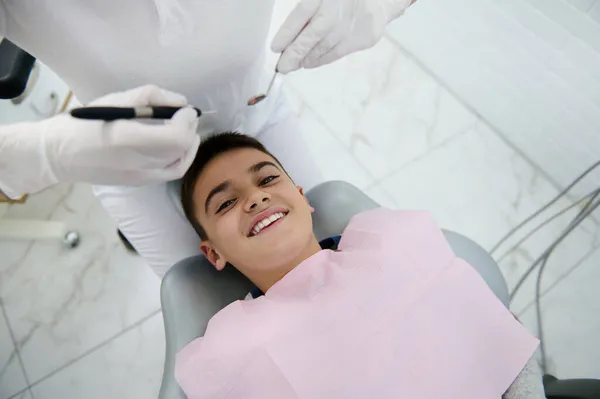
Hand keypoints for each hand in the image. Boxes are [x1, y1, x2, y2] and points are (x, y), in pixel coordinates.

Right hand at [0, 85, 199, 197]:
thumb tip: (180, 102)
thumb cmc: (84, 123)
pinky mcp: (139, 183)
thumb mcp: (114, 101)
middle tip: (185, 116)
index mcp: (128, 139)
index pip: (175, 137)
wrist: (59, 155)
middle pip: (180, 149)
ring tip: (185, 129)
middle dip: (189, 129)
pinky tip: (180, 147)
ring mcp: (140, 176)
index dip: (187, 121)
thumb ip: (149, 97)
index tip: (185, 109)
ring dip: (188, 144)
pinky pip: (171, 173)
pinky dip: (182, 159)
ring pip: (180, 162)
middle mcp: (137, 162)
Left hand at [272, 0, 414, 73]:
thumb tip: (286, 37)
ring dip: (305, 58)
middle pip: (311, 36)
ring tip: (293, 64)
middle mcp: (336, 11)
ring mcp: (348, 26)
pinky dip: (320, 60)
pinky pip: (335, 54)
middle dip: (294, 53)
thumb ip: (305, 14)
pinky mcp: (360, 39)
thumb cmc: (340, 1)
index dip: (286, 33)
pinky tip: (309, 62)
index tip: (275, 48)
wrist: (377, 0)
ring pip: (322, 48)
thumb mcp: (320, 0)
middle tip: (282, 66)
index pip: (300, 15)